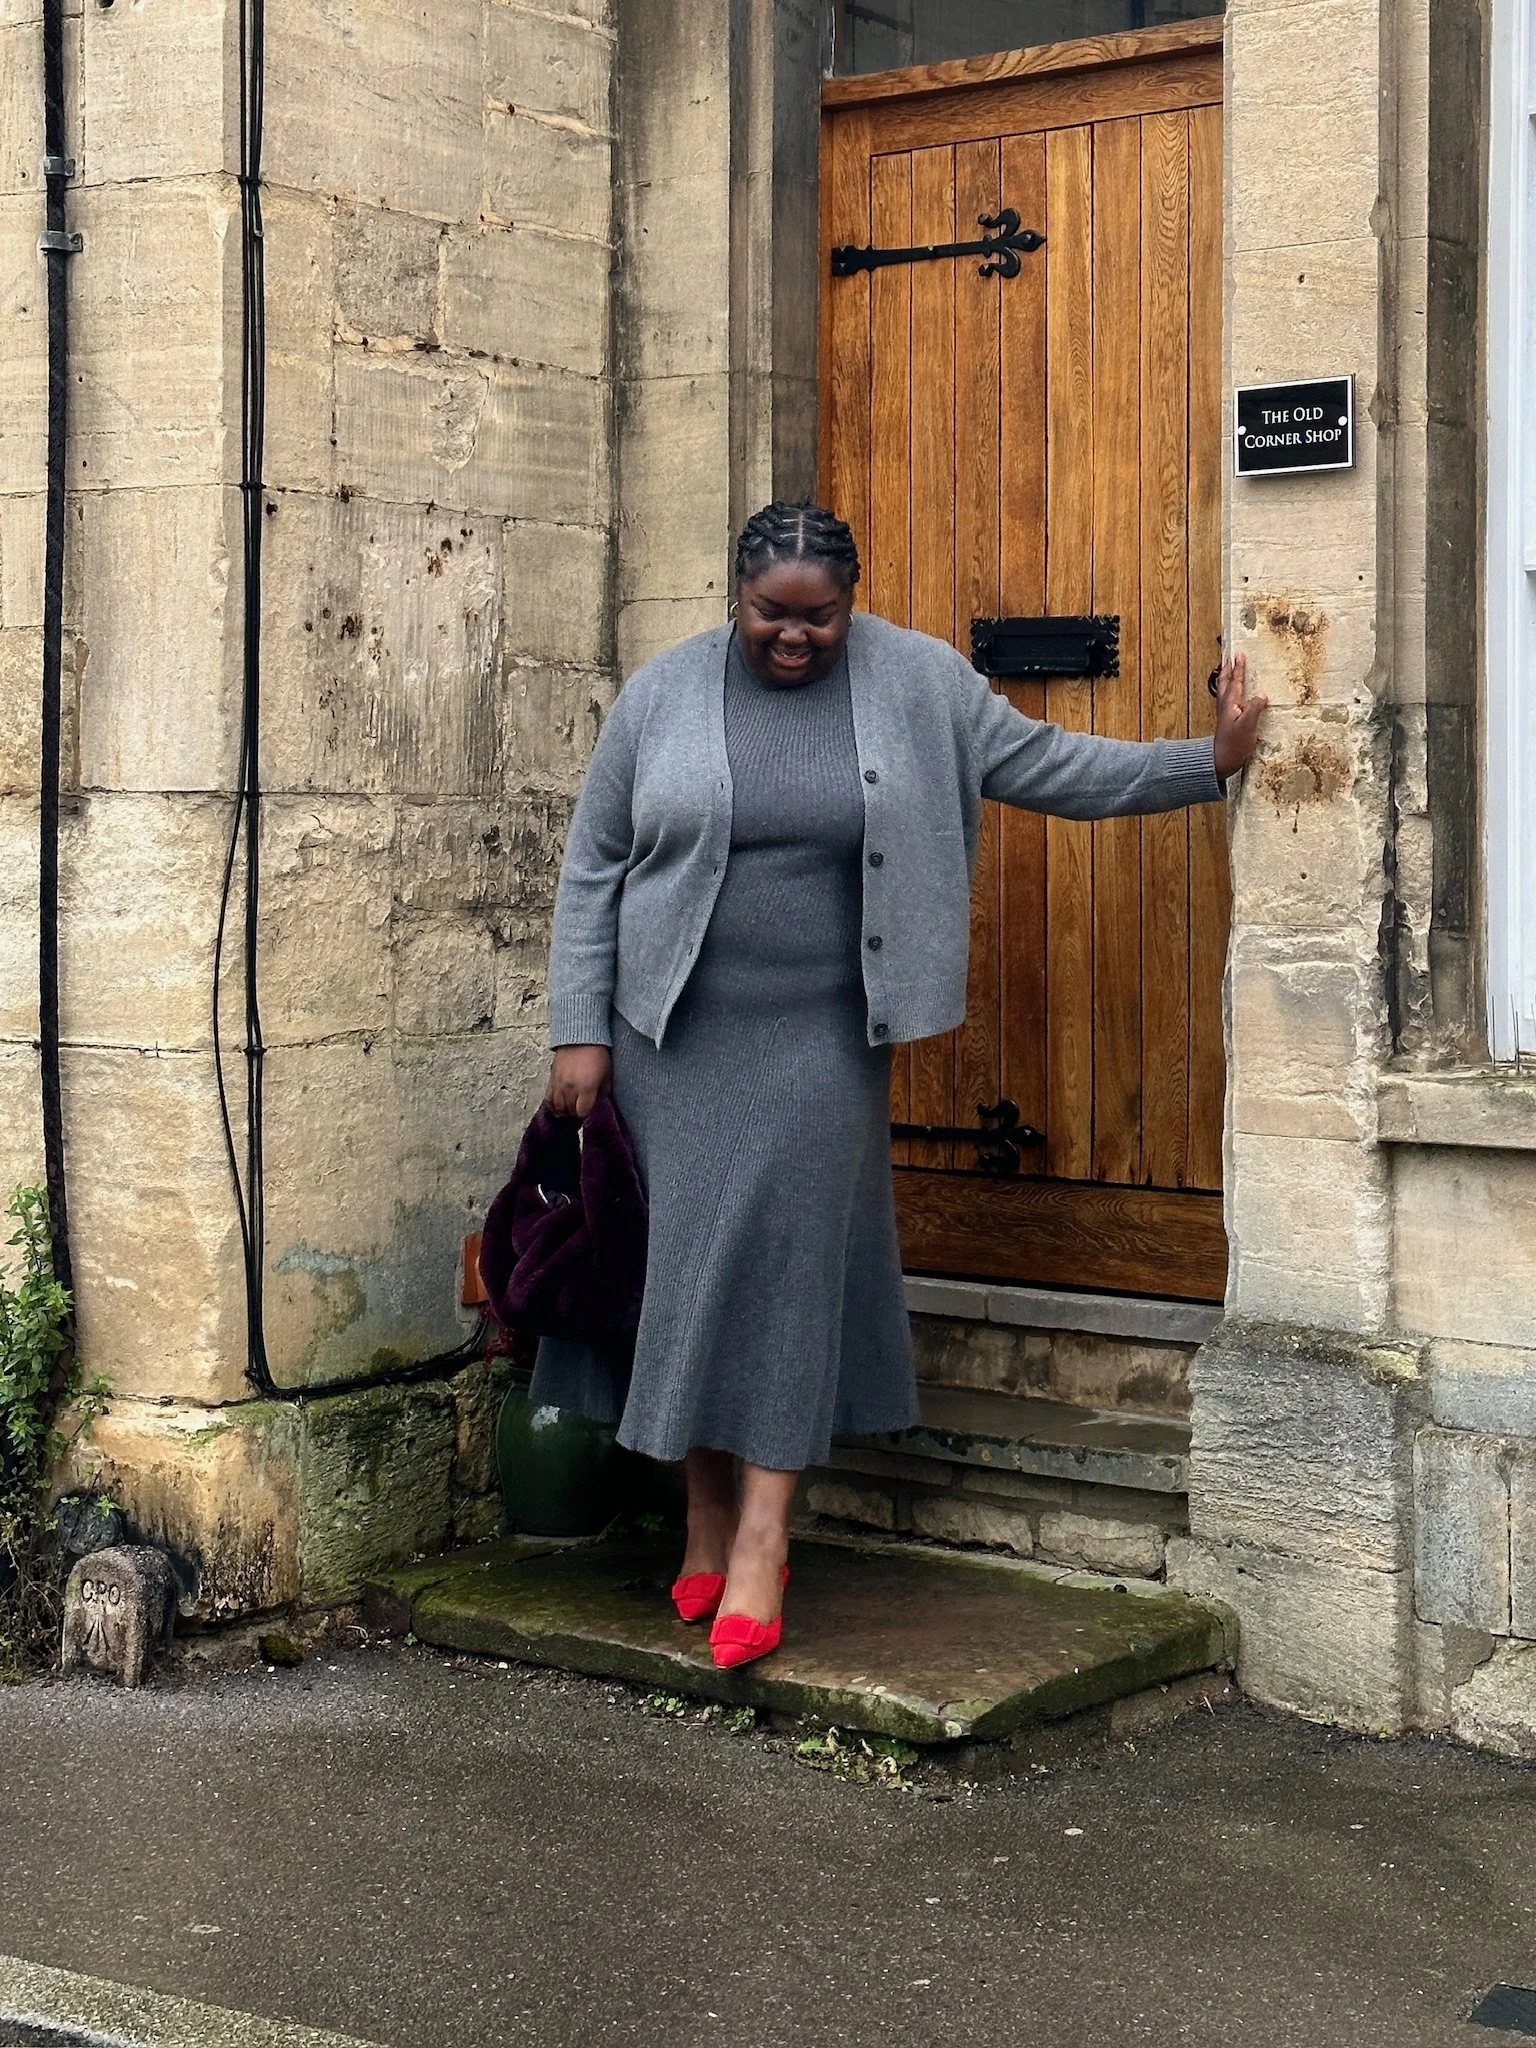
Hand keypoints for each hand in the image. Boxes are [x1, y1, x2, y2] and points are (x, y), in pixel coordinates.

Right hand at [544, 1044, 611, 1118]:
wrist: (581, 1037)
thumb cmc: (597, 1055)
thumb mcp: (607, 1075)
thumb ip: (603, 1092)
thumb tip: (600, 1105)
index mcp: (586, 1088)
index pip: (583, 1112)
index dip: (587, 1115)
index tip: (590, 1113)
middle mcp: (570, 1088)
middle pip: (570, 1111)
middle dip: (577, 1112)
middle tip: (582, 1109)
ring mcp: (559, 1084)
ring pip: (558, 1107)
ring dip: (565, 1110)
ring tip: (572, 1108)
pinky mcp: (551, 1079)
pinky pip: (548, 1099)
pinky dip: (553, 1106)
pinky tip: (559, 1107)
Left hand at [1212, 649, 1267, 781]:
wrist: (1222, 761)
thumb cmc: (1234, 745)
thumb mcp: (1248, 725)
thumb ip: (1255, 708)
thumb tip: (1262, 694)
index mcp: (1230, 704)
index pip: (1235, 681)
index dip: (1238, 667)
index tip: (1239, 654)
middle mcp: (1225, 706)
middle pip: (1225, 682)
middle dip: (1227, 669)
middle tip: (1229, 657)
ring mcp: (1226, 713)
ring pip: (1225, 690)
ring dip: (1227, 678)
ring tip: (1230, 670)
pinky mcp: (1228, 720)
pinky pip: (1229, 699)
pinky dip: (1232, 690)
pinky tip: (1237, 694)